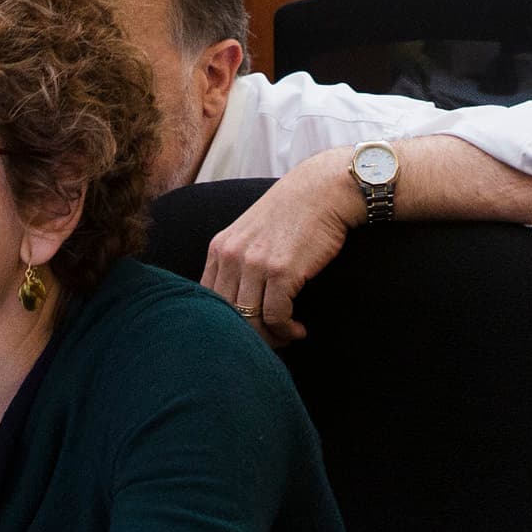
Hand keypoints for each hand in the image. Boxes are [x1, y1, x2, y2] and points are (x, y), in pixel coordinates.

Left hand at [202, 154, 359, 344]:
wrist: (324, 190)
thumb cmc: (294, 214)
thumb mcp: (252, 233)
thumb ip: (238, 262)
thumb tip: (236, 306)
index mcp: (220, 247)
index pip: (208, 301)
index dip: (226, 324)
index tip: (249, 331)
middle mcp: (231, 255)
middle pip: (226, 316)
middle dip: (248, 336)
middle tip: (270, 341)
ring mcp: (255, 263)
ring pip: (250, 321)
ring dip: (271, 338)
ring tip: (287, 336)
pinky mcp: (282, 271)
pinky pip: (276, 317)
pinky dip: (287, 331)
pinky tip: (299, 329)